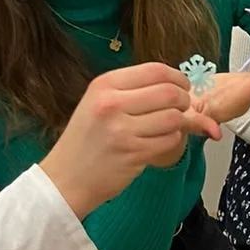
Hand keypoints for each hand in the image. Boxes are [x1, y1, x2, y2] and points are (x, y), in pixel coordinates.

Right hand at [42, 63, 220, 218]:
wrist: (65, 178)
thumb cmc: (84, 140)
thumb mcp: (97, 102)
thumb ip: (130, 89)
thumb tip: (173, 82)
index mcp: (104, 85)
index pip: (155, 70)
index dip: (177, 77)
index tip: (182, 85)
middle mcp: (112, 104)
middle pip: (169, 92)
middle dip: (184, 99)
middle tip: (182, 106)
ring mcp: (122, 130)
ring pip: (174, 117)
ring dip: (179, 121)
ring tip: (169, 125)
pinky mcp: (133, 153)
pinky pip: (170, 140)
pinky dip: (172, 139)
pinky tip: (159, 141)